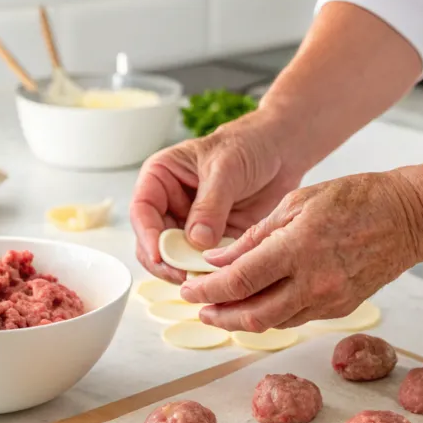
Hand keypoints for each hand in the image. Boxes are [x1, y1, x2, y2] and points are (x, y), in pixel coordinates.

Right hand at [130, 109, 308, 282]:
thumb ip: (210, 204)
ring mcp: (189, 225)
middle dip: (166, 262)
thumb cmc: (247, 145)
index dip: (147, 235)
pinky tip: (222, 278)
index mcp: (161, 178)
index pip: (142, 211)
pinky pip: (202, 263)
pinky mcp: (211, 241)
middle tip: (185, 275)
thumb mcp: (226, 168)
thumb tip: (196, 240)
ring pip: (175, 258)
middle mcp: (169, 204)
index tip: (159, 256)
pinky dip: (209, 273)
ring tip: (207, 278)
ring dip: (187, 271)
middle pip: (153, 242)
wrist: (280, 151)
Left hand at [180, 172, 422, 330]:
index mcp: (297, 249)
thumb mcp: (297, 202)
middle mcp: (313, 282)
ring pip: (274, 322)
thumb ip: (255, 236)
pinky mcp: (342, 309)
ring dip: (243, 319)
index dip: (207, 290)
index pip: (239, 280)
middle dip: (220, 315)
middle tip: (200, 308)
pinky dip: (272, 314)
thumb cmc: (357, 198)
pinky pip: (297, 318)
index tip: (188, 289)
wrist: (411, 216)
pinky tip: (258, 302)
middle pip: (252, 315)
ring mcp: (330, 300)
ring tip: (222, 308)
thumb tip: (221, 258)